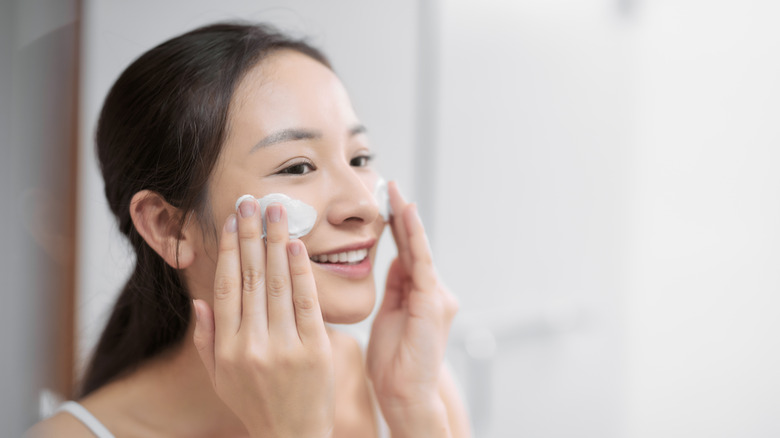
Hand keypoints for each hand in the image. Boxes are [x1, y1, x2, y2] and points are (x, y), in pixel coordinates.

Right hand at [192, 199, 333, 437]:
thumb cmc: (255, 405)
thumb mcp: (219, 378)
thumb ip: (206, 339)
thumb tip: (198, 299)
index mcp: (226, 347)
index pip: (225, 286)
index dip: (227, 249)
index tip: (231, 221)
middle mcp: (251, 344)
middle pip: (249, 277)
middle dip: (251, 235)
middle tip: (252, 201)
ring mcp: (284, 346)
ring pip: (276, 283)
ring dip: (275, 242)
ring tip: (277, 212)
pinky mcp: (314, 349)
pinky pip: (307, 302)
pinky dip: (301, 272)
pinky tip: (296, 246)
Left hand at [366, 182, 458, 432]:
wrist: (404, 393)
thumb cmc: (394, 361)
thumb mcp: (389, 316)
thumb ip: (396, 288)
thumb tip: (394, 261)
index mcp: (418, 295)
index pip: (406, 253)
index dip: (396, 228)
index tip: (385, 203)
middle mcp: (432, 291)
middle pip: (414, 246)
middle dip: (402, 216)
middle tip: (390, 186)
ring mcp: (436, 296)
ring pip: (419, 250)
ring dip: (407, 220)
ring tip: (395, 193)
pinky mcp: (434, 302)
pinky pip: (421, 263)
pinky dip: (414, 238)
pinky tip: (406, 216)